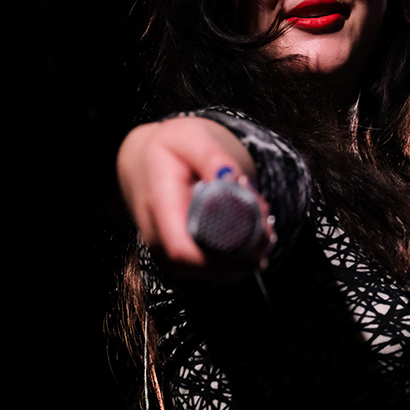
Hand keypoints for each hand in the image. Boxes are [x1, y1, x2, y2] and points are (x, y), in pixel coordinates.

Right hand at [116, 116, 272, 279]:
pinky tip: (255, 230)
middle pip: (207, 267)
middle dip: (247, 250)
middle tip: (266, 216)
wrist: (143, 163)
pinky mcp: (183, 257)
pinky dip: (241, 255)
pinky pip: (215, 267)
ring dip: (248, 253)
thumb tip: (232, 179)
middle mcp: (160, 239)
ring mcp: (169, 253)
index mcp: (159, 208)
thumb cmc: (166, 149)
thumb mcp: (188, 137)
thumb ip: (211, 157)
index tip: (257, 228)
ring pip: (216, 272)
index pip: (184, 251)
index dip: (224, 254)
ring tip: (262, 217)